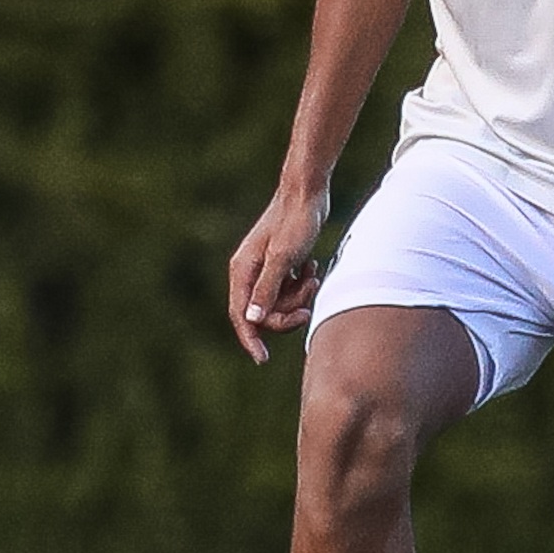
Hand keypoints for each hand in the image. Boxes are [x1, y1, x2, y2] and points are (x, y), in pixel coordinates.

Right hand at [228, 186, 328, 363]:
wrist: (307, 192)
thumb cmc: (295, 222)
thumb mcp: (283, 258)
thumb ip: (267, 290)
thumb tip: (253, 320)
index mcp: (243, 271)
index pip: (241, 316)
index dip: (251, 339)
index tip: (262, 359)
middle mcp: (250, 272)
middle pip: (264, 313)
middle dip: (287, 314)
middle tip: (307, 311)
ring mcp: (265, 269)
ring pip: (280, 302)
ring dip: (299, 297)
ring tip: (312, 276)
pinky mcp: (281, 265)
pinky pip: (290, 289)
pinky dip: (302, 285)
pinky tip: (311, 267)